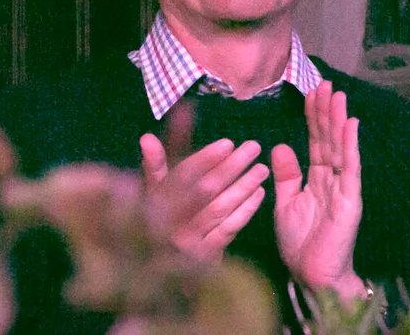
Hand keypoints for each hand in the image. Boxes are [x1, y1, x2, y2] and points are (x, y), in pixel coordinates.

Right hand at [140, 133, 267, 267]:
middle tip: (253, 147)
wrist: (163, 271)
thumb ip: (156, 163)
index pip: (182, 176)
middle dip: (230, 167)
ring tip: (262, 168)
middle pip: (204, 190)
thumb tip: (147, 137)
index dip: (205, 159)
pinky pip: (228, 229)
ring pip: (219, 208)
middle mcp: (169, 221)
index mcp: (156, 201)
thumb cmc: (162, 219)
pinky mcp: (204, 256)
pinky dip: (246, 210)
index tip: (228, 143)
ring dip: (243, 186)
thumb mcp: (154, 192)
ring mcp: (188, 240)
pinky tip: (259, 193)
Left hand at [271, 81, 363, 300]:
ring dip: (339, 120)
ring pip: (340, 148)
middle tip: (325, 82)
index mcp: (316, 179)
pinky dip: (351, 147)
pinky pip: (350, 169)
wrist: (313, 276)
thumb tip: (281, 146)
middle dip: (326, 111)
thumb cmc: (301, 245)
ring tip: (337, 95)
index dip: (313, 117)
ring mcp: (343, 188)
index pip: (315, 141)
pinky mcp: (349, 200)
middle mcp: (332, 179)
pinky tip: (351, 125)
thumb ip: (286, 176)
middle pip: (328, 138)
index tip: (311, 92)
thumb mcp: (285, 204)